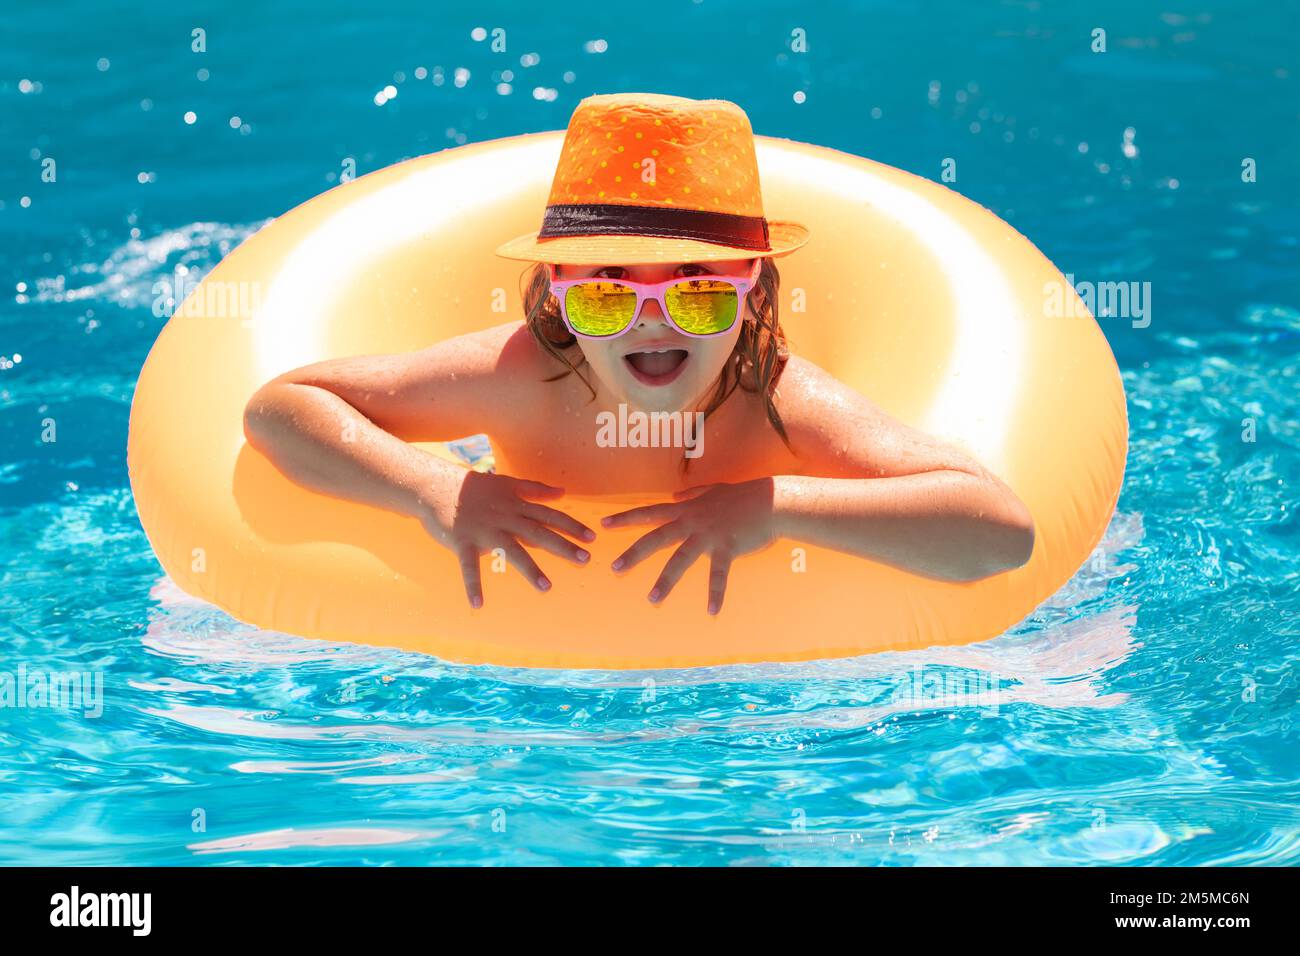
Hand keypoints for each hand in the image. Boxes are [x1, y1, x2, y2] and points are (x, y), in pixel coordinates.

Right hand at [419, 470, 595, 607]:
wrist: (437, 486)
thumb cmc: (474, 488)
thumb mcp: (507, 483)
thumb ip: (535, 489)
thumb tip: (562, 492)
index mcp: (516, 505)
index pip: (549, 515)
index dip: (571, 525)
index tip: (592, 536)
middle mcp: (505, 518)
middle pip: (538, 533)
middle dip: (562, 546)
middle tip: (585, 559)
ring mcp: (485, 530)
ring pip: (512, 551)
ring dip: (530, 570)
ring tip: (546, 587)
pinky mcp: (463, 542)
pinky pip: (469, 567)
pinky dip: (473, 586)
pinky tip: (478, 605)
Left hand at [601, 478, 777, 614]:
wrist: (769, 501)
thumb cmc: (742, 496)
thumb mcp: (713, 490)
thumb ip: (692, 494)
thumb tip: (674, 497)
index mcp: (686, 509)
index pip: (649, 512)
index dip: (626, 518)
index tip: (604, 524)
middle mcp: (692, 522)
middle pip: (656, 538)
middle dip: (633, 553)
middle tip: (614, 568)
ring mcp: (708, 535)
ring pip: (680, 559)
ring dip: (666, 581)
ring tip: (652, 599)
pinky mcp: (726, 548)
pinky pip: (718, 575)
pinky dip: (716, 594)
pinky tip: (712, 611)